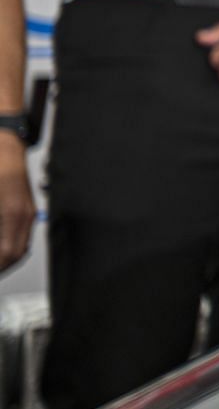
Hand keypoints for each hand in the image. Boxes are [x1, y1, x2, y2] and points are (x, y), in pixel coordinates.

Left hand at [0, 137, 32, 272]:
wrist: (2, 143)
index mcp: (12, 213)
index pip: (7, 253)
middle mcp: (24, 214)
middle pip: (16, 253)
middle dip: (2, 265)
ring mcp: (27, 210)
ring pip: (20, 246)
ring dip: (5, 256)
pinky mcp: (25, 207)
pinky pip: (20, 234)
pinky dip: (8, 244)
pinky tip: (1, 245)